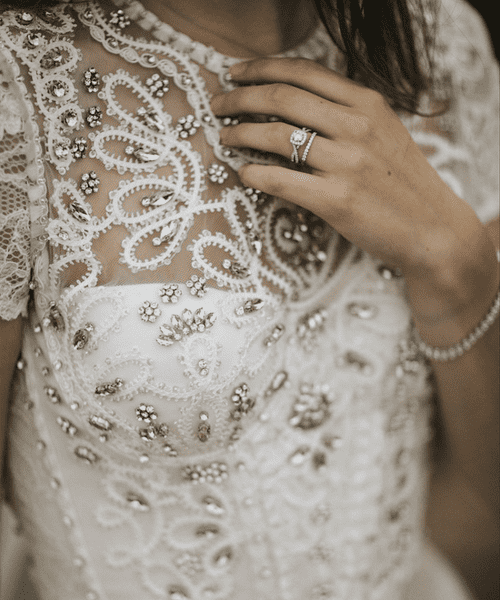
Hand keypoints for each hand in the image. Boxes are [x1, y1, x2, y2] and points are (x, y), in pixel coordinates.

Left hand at [210, 57, 485, 284]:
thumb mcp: (384, 132)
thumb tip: (295, 103)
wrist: (433, 228)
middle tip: (218, 105)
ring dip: (241, 134)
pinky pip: (281, 181)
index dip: (261, 68)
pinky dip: (254, 174)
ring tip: (224, 137)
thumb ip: (346, 113)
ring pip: (276, 137)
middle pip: (282, 98)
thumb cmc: (404, 182)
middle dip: (241, 97)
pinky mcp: (336, 201)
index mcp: (367, 103)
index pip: (303, 72)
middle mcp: (355, 127)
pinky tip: (242, 173)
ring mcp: (346, 164)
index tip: (235, 73)